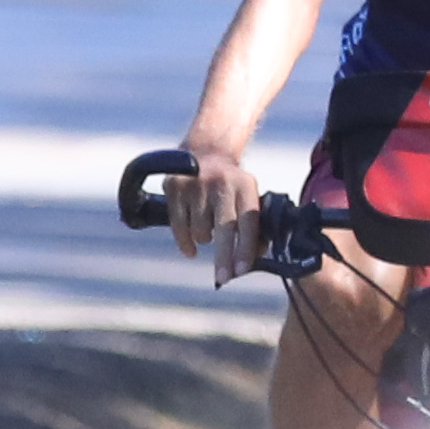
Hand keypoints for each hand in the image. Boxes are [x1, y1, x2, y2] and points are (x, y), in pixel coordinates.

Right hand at [165, 143, 268, 281]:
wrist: (205, 150)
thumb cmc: (231, 185)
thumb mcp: (247, 195)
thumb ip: (253, 225)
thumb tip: (255, 257)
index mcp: (245, 185)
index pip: (248, 221)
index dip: (246, 247)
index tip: (242, 270)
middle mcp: (221, 183)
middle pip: (225, 228)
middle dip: (225, 257)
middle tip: (224, 278)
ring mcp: (196, 184)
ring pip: (200, 231)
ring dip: (204, 240)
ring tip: (208, 229)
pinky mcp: (175, 187)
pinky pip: (178, 227)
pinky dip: (185, 243)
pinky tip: (191, 249)